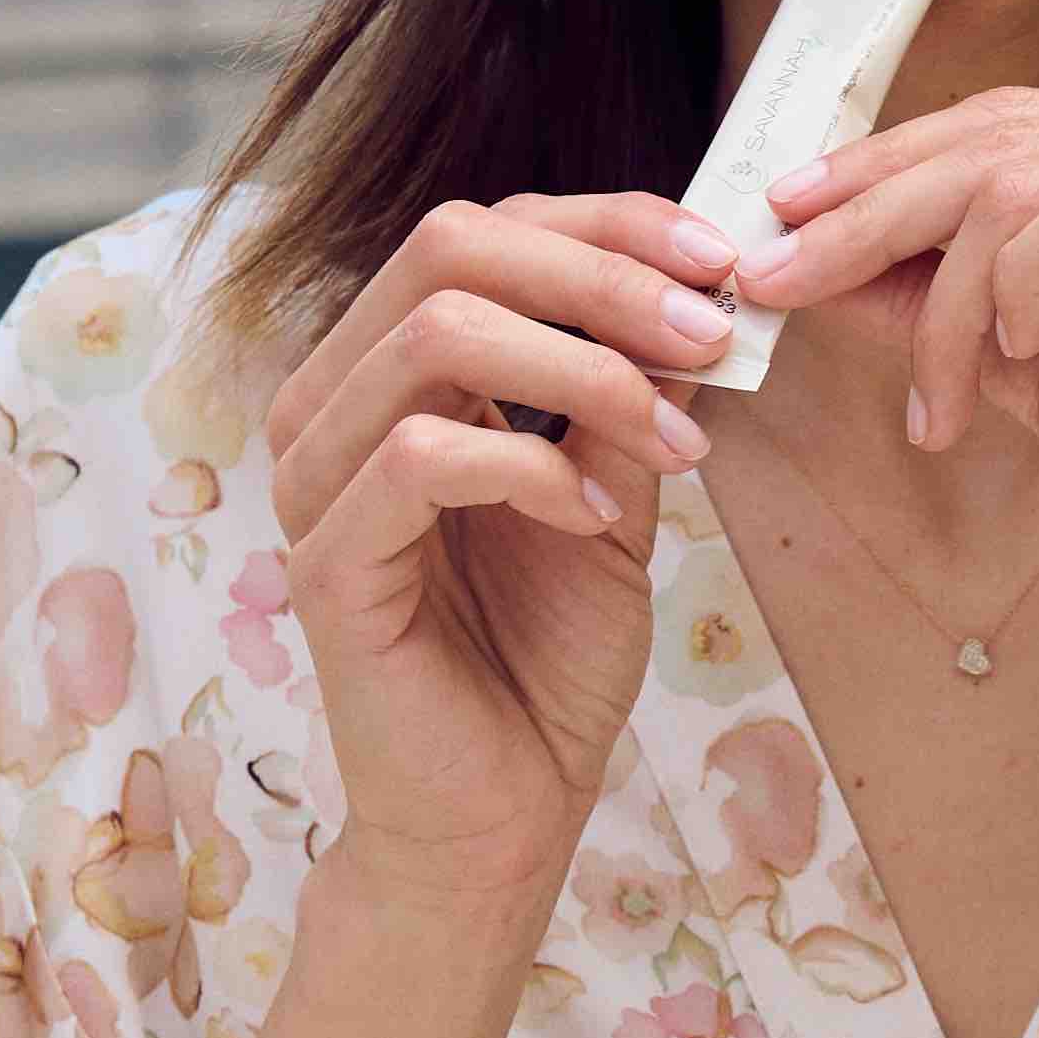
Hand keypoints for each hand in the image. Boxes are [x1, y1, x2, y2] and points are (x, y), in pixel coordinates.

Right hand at [262, 191, 735, 916]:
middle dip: (604, 275)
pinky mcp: (326, 564)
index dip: (608, 224)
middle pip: (450, 248)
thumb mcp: (614, 495)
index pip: (483, 234)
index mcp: (392, 373)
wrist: (501, 813)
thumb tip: (700, 284)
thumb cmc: (543, 659)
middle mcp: (334, 405)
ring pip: (437, 336)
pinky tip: (602, 518)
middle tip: (713, 330)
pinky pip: (423, 456)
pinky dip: (536, 468)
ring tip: (676, 440)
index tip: (722, 258)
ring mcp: (317, 480)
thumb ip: (630, 394)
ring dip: (587, 371)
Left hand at [735, 87, 1038, 695]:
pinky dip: (1015, 291)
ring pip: (1026, 181)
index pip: (1013, 117)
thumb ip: (940, 294)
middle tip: (775, 276)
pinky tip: (1019, 357)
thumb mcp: (1031, 362)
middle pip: (1006, 137)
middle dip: (869, 215)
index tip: (783, 216)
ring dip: (946, 294)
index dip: (886, 161)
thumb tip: (812, 247)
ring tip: (945, 393)